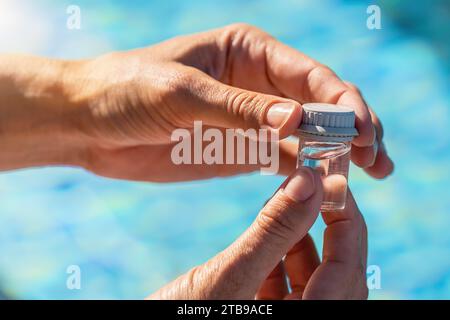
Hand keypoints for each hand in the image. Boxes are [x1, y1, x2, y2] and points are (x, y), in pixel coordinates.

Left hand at [0, 24, 392, 180]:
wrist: (90, 123)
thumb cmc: (126, 90)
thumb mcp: (181, 92)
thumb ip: (239, 108)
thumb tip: (299, 119)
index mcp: (247, 51)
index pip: (309, 74)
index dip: (341, 101)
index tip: (361, 131)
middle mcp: (257, 83)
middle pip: (319, 103)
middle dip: (353, 126)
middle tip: (378, 157)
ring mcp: (252, 119)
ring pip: (308, 133)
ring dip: (340, 152)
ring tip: (371, 173)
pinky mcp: (239, 150)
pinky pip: (284, 159)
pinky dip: (308, 171)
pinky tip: (330, 185)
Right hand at [148, 167, 367, 298]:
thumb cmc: (182, 317)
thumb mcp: (230, 276)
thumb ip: (274, 231)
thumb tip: (312, 180)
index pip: (348, 270)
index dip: (348, 221)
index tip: (334, 181)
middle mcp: (304, 319)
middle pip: (338, 272)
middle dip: (329, 225)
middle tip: (316, 184)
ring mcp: (283, 318)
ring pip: (311, 275)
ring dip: (301, 236)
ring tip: (284, 200)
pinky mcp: (262, 313)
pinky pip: (286, 282)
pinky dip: (281, 252)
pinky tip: (267, 228)